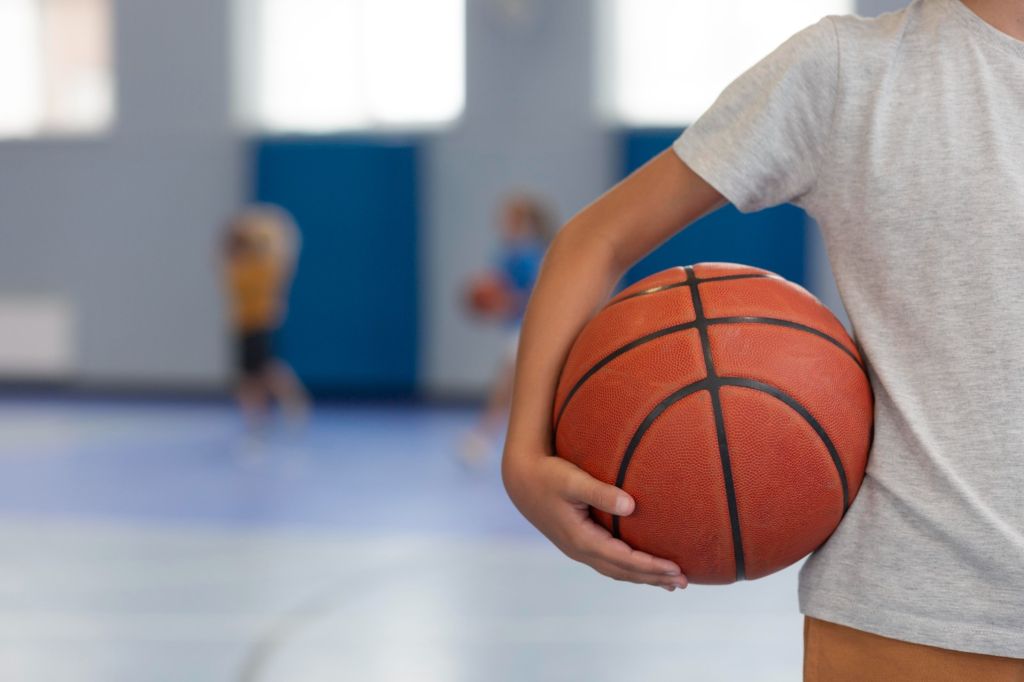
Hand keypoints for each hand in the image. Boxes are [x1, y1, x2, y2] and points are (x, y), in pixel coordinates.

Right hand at [502, 449, 687, 590]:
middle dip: (653, 578)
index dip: (651, 567)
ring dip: (642, 577)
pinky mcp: (577, 542)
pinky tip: (639, 564)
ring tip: (669, 582)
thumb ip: (600, 492)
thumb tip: (632, 505)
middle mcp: (580, 550)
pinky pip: (608, 562)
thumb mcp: (572, 480)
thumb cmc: (547, 475)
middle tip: (683, 581)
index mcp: (582, 539)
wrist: (520, 479)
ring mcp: (578, 549)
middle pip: (623, 572)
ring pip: (615, 571)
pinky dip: (628, 568)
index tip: (676, 569)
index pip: (624, 560)